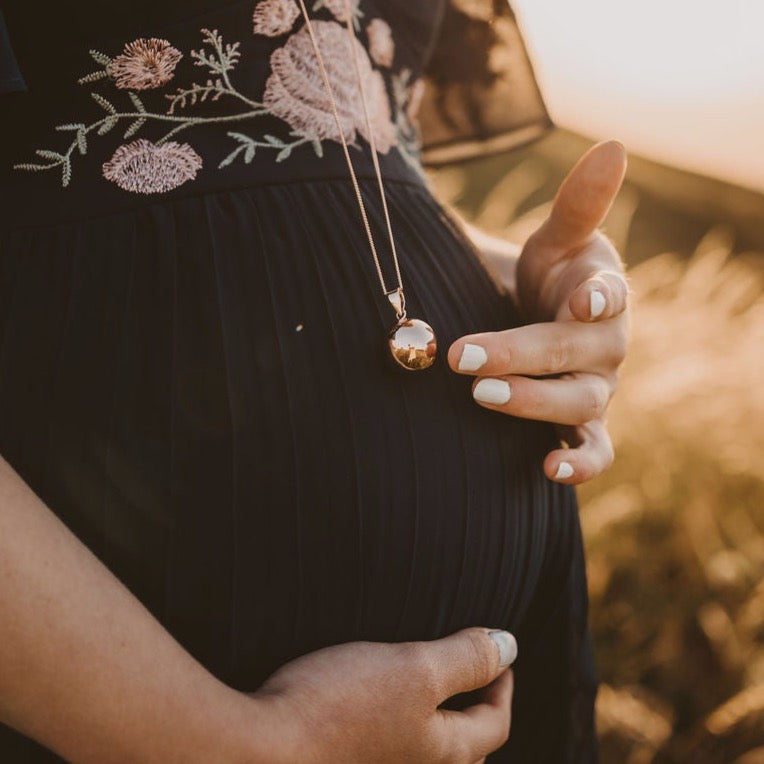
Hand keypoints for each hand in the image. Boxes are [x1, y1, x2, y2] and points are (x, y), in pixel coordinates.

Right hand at [247, 627, 516, 762]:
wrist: (262, 749)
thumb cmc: (339, 708)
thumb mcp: (415, 670)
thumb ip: (465, 659)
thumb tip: (509, 646)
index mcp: (443, 755)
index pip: (494, 725)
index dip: (502, 685)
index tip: (500, 659)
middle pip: (464, 749)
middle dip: (476, 714)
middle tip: (473, 680)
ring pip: (427, 754)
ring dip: (438, 725)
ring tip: (430, 694)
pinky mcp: (349, 763)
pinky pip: (392, 752)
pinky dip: (403, 732)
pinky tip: (381, 711)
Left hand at [448, 141, 629, 484]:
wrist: (547, 318)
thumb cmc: (550, 276)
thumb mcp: (556, 239)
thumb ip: (578, 203)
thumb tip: (613, 144)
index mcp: (603, 293)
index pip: (608, 294)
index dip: (596, 296)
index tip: (578, 297)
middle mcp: (607, 344)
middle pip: (572, 353)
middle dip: (519, 354)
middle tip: (464, 358)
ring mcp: (598, 387)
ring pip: (579, 404)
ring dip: (535, 405)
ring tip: (484, 398)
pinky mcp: (586, 422)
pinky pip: (594, 449)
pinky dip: (579, 463)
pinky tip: (548, 470)